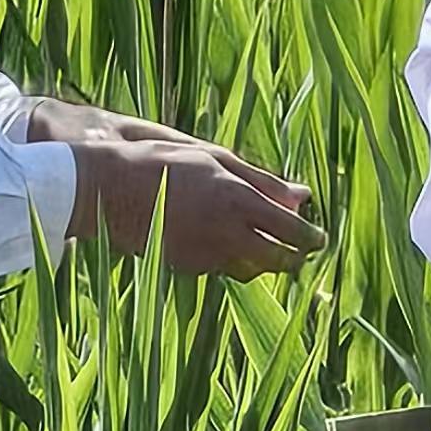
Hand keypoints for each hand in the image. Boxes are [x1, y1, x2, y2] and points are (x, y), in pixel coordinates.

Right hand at [61, 118, 322, 277]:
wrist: (110, 191)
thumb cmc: (166, 163)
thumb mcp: (218, 161)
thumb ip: (263, 181)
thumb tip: (302, 197)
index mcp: (238, 200)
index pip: (291, 231)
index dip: (310, 238)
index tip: (320, 239)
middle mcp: (226, 233)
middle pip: (277, 260)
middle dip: (293, 257)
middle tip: (299, 250)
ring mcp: (205, 255)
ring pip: (251, 269)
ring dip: (264, 261)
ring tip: (265, 243)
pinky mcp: (187, 267)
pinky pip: (223, 268)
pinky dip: (234, 259)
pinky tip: (226, 240)